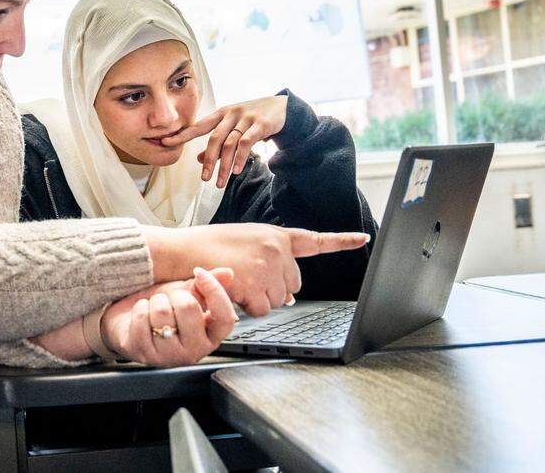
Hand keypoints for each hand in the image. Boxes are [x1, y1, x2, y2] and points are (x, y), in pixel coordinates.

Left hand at [100, 268, 237, 366]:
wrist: (127, 322)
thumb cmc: (160, 310)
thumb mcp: (185, 294)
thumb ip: (205, 286)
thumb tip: (227, 273)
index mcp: (210, 335)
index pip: (225, 317)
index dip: (214, 291)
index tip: (199, 272)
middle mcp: (194, 350)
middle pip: (189, 308)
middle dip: (174, 294)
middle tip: (168, 300)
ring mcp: (170, 356)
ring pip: (162, 312)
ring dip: (153, 302)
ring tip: (153, 309)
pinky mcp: (145, 355)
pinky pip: (141, 319)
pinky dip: (139, 310)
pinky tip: (140, 317)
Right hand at [139, 224, 369, 316]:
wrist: (181, 250)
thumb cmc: (207, 247)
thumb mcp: (244, 242)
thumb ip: (270, 260)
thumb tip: (288, 295)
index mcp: (274, 235)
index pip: (314, 240)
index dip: (341, 240)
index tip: (363, 238)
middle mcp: (276, 249)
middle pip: (293, 285)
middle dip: (274, 289)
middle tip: (247, 278)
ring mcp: (267, 266)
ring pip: (278, 301)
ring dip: (258, 299)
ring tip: (236, 281)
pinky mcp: (256, 284)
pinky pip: (262, 310)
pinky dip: (247, 307)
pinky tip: (232, 290)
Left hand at [161, 95, 287, 187]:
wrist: (280, 107)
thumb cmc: (251, 118)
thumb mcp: (232, 128)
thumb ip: (216, 144)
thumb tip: (196, 159)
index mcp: (220, 114)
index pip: (198, 126)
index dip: (182, 135)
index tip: (164, 142)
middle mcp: (230, 114)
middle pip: (214, 139)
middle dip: (208, 161)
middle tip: (204, 179)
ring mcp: (245, 118)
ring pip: (230, 144)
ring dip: (224, 165)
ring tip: (220, 183)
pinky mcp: (260, 124)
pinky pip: (247, 142)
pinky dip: (240, 158)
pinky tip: (236, 171)